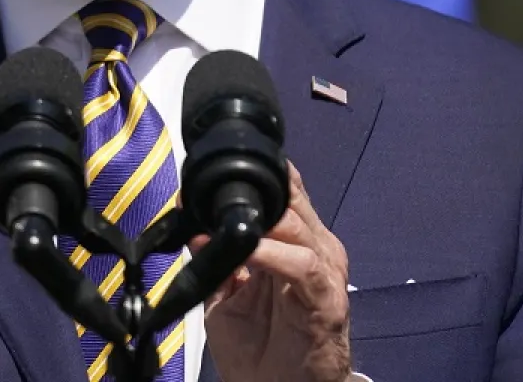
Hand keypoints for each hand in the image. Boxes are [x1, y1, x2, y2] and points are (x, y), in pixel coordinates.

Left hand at [198, 162, 351, 381]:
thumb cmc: (262, 351)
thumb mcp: (227, 298)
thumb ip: (217, 262)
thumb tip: (193, 229)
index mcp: (295, 244)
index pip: (285, 194)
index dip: (259, 179)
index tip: (221, 170)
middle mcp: (315, 250)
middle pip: (293, 202)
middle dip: (258, 194)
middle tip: (221, 192)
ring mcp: (325, 272)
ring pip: (299, 228)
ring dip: (265, 222)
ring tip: (232, 221)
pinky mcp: (328, 299)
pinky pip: (304, 266)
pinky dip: (275, 255)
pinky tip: (252, 252)